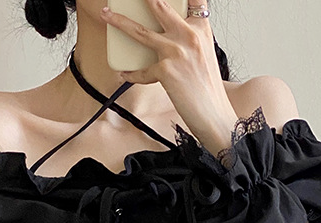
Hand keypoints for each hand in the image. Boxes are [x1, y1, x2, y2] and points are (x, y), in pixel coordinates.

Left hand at [100, 0, 238, 153]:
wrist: (213, 114)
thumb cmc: (208, 88)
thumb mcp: (204, 54)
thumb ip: (188, 39)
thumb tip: (167, 33)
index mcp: (201, 29)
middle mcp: (189, 35)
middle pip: (159, 5)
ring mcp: (176, 51)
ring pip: (140, 31)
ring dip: (119, 21)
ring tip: (106, 14)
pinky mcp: (165, 70)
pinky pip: (141, 70)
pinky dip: (131, 74)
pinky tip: (124, 74)